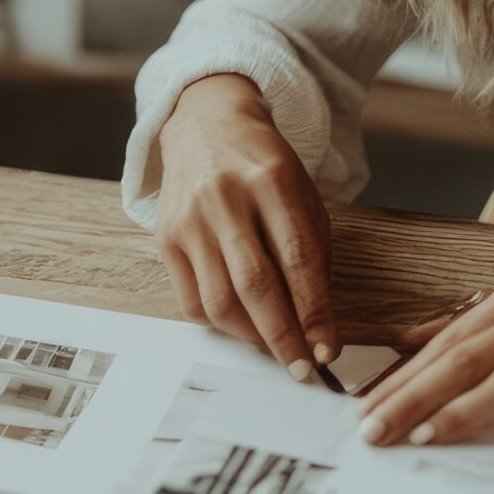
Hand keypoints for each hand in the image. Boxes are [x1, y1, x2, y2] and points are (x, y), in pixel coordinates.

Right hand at [152, 73, 334, 380]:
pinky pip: (192, 299)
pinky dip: (220, 324)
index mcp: (272, 182)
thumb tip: (317, 322)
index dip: (315, 311)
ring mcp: (190, 219)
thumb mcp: (302, 193)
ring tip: (275, 351)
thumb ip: (312, 251)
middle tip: (303, 369)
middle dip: (283, 336)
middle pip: (256, 285)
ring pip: (220, 300)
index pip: (298, 259)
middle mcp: (226, 199)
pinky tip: (241, 327)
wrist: (207, 124)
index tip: (328, 348)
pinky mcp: (165, 236)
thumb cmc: (265, 166)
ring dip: (252, 337)